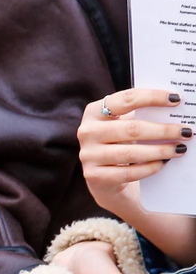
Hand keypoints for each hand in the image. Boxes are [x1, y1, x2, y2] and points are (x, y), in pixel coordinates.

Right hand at [78, 88, 188, 216]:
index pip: (125, 100)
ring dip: (160, 151)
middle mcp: (87, 132)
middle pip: (131, 129)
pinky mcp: (94, 176)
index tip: (176, 100)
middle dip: (163, 130)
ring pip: (130, 153)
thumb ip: (140, 115)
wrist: (102, 175)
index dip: (153, 97)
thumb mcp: (122, 124)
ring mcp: (88, 155)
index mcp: (94, 112)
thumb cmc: (119, 143)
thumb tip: (174, 108)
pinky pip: (128, 173)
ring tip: (180, 149)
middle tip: (186, 132)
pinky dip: (149, 168)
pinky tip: (163, 163)